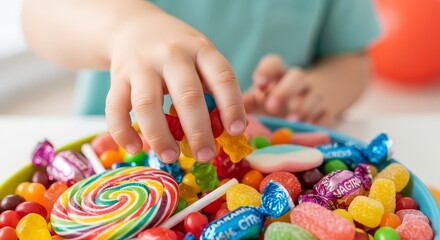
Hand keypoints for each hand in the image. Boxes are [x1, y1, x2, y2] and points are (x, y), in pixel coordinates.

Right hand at [106, 7, 245, 162]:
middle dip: (198, 131)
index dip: (232, 105)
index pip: (222, 77)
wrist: (134, 26)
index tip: (237, 131)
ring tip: (171, 157)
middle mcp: (171, 55)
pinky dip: (122, 132)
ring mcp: (141, 65)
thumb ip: (214, 87)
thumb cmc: (177, 52)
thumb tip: (231, 131)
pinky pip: (115, 108)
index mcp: (200, 49)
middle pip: (187, 95)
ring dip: (160, 136)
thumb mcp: (201, 56)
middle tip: (205, 155)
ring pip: (147, 105)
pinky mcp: (117, 78)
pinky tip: (134, 148)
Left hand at [243, 54, 333, 126]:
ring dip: (302, 106)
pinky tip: (308, 127)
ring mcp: (313, 96)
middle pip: (296, 76)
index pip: (274, 63)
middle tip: (271, 105)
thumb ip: (241, 105)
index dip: (267, 70)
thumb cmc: (270, 103)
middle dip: (284, 90)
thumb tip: (217, 116)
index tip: (259, 83)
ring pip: (314, 94)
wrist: (305, 107)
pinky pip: (326, 114)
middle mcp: (296, 82)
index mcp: (276, 76)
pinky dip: (317, 120)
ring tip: (292, 120)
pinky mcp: (325, 113)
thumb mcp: (255, 102)